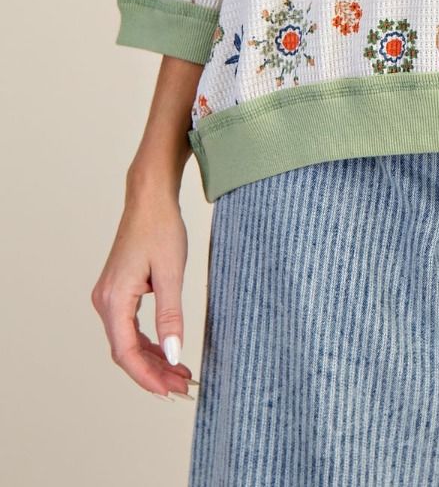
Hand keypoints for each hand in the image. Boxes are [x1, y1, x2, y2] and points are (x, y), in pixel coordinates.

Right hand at [91, 181, 197, 401]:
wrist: (150, 198)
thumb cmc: (161, 228)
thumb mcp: (171, 273)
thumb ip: (171, 316)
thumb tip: (174, 355)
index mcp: (114, 299)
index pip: (126, 353)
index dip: (147, 376)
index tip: (170, 391)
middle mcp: (105, 301)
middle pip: (125, 351)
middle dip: (153, 372)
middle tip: (183, 386)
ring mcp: (109, 296)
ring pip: (127, 341)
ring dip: (152, 359)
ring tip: (180, 374)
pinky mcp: (118, 291)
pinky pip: (129, 327)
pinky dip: (148, 342)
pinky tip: (168, 351)